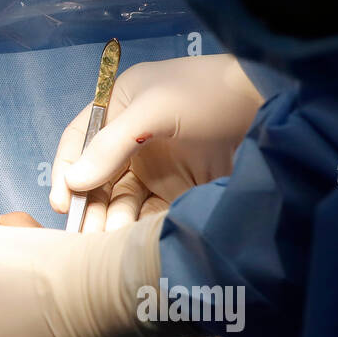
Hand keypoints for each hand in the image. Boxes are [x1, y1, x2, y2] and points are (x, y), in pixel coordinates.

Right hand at [50, 55, 262, 231]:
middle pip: (96, 175)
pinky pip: (148, 212)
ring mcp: (156, 164)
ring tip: (107, 241)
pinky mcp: (180, 189)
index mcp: (120, 106)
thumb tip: (73, 183)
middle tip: (83, 234)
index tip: (64, 203)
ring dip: (110, 218)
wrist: (273, 106)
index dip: (66, 170)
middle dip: (88, 203)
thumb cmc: (208, 95)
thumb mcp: (154, 110)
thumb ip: (111, 145)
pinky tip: (131, 240)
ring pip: (120, 198)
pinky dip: (136, 226)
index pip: (79, 140)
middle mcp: (132, 136)